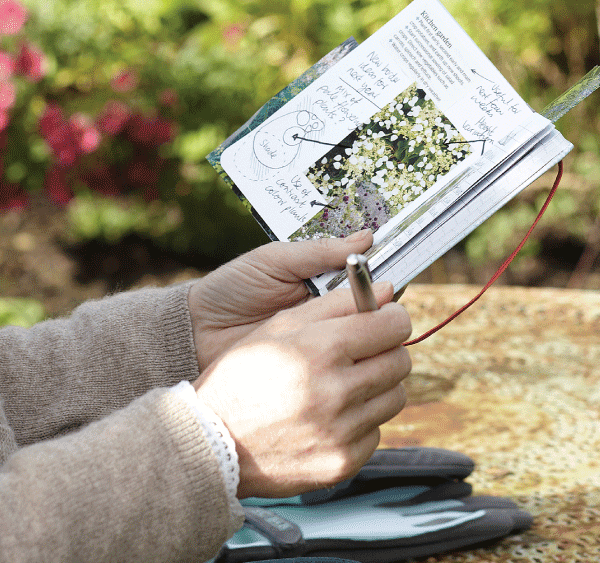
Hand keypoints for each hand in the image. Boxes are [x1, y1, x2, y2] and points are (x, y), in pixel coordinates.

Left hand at [188, 230, 373, 370]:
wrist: (197, 333)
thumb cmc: (232, 288)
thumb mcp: (274, 261)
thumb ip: (318, 251)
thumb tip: (367, 236)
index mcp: (320, 279)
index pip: (365, 275)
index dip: (384, 272)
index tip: (403, 265)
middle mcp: (327, 309)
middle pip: (373, 308)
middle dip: (386, 304)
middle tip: (391, 302)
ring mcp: (322, 340)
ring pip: (364, 337)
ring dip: (374, 332)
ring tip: (376, 325)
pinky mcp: (314, 367)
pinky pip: (343, 363)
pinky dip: (355, 358)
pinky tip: (358, 354)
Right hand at [194, 281, 411, 497]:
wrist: (212, 439)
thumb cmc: (244, 373)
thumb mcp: (280, 325)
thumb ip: (337, 303)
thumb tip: (385, 289)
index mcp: (321, 349)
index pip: (394, 325)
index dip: (393, 317)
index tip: (385, 319)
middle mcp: (335, 391)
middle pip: (401, 361)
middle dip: (387, 350)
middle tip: (364, 351)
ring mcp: (341, 432)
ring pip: (395, 397)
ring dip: (377, 386)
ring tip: (344, 383)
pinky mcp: (342, 463)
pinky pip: (376, 432)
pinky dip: (360, 421)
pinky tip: (330, 415)